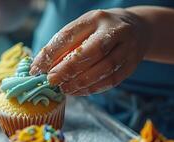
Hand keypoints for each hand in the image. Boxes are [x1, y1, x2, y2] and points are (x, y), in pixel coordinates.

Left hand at [30, 9, 149, 95]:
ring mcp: (127, 47)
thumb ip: (65, 46)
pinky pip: (112, 80)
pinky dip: (93, 88)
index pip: (70, 35)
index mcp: (95, 18)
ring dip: (81, 82)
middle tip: (51, 80)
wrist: (137, 29)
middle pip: (92, 51)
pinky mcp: (131, 65)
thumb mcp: (82, 29)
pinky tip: (78, 91)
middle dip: (68, 69)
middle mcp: (115, 30)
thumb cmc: (99, 31)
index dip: (51, 53)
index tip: (36, 68)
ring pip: (105, 68)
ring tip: (64, 88)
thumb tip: (41, 66)